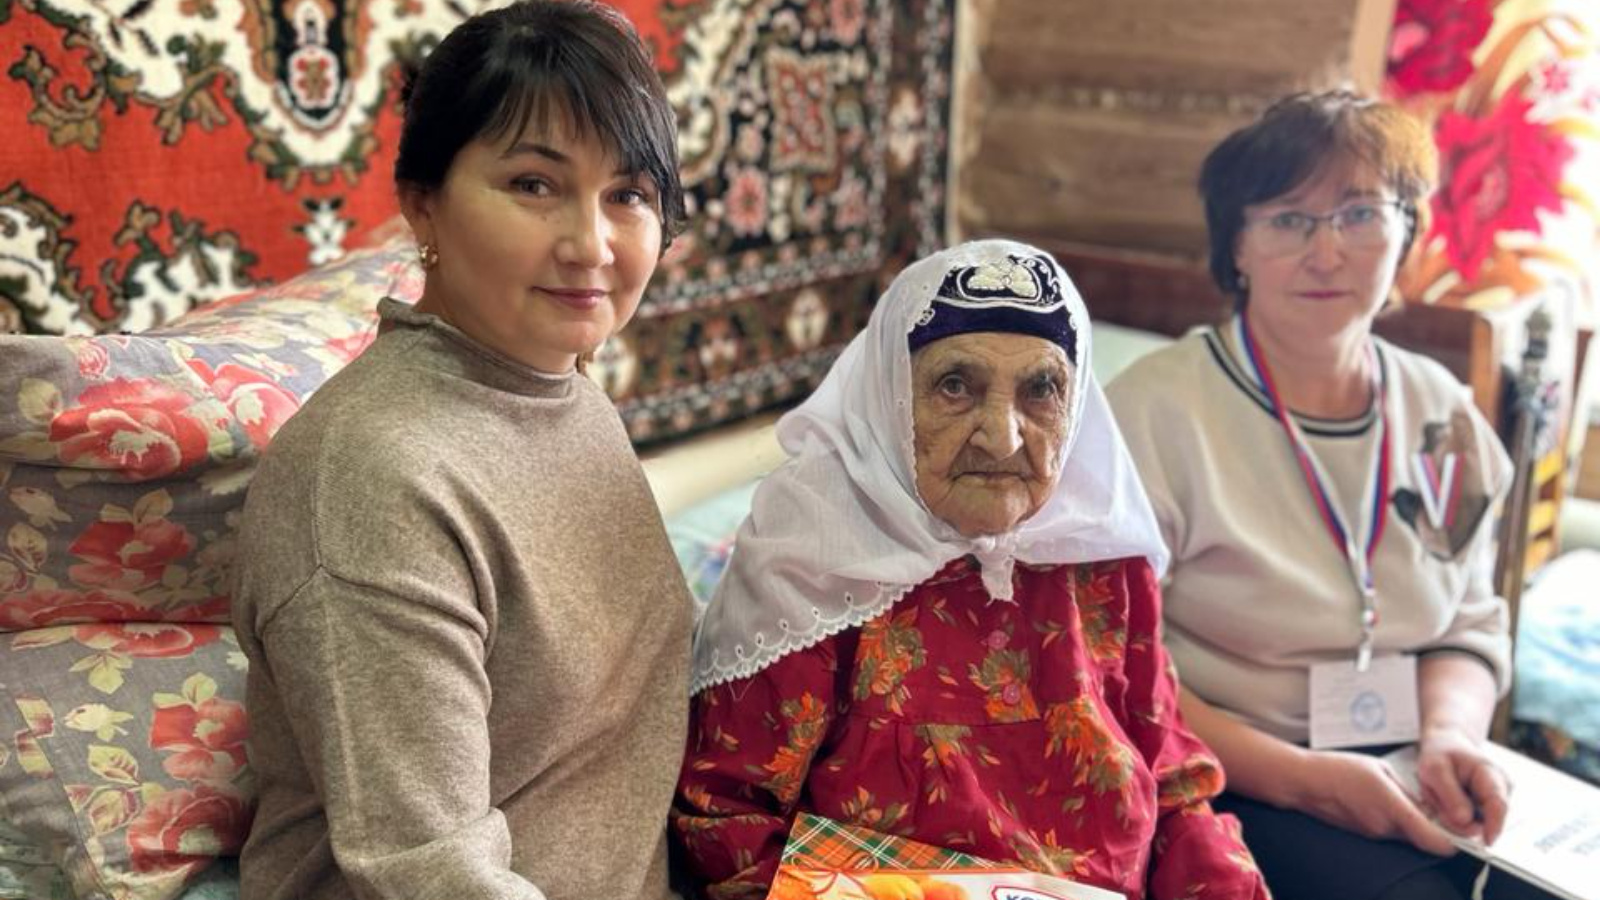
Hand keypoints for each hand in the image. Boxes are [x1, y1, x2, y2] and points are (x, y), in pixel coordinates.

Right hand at [1293, 749, 1459, 855]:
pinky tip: (1385, 802)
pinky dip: (1396, 822)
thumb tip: (1426, 806)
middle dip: (1435, 829)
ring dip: (1414, 824)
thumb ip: (1408, 792)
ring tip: (1405, 799)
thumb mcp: (1382, 770)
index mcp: (1393, 810)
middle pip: (1424, 839)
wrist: (1304, 782)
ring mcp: (1374, 834)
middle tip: (1440, 810)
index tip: (1464, 833)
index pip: (1435, 841)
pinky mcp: (1364, 834)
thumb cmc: (1339, 769)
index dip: (1455, 842)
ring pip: (1407, 836)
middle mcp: (1385, 829)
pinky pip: (1390, 832)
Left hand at [1415, 725, 1510, 844]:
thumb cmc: (1440, 754)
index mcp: (1491, 774)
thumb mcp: (1434, 769)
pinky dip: (1454, 816)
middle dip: (1460, 820)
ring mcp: (1495, 798)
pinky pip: (1471, 821)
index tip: (1486, 841)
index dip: (1494, 826)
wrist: (1445, 745)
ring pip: (1477, 822)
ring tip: (1440, 795)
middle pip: (1487, 819)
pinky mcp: (1486, 807)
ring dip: (1454, 816)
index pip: (1498, 805)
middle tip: (1436, 802)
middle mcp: (1500, 788)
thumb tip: (1465, 820)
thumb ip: (1450, 795)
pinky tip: (1446, 801)